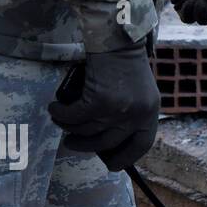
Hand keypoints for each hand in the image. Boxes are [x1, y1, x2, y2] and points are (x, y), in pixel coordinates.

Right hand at [47, 42, 159, 171]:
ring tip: (61, 120)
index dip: (125, 157)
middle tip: (71, 142)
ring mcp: (118, 109)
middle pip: (106, 143)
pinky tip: (55, 108)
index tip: (110, 165)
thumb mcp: (139, 93)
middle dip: (85, 146)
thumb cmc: (125, 65)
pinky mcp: (98, 101)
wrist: (117, 41)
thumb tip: (107, 142)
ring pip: (86, 130)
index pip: (141, 145)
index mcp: (150, 112)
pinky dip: (60, 114)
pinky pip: (73, 117)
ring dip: (68, 127)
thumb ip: (130, 115)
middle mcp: (137, 114)